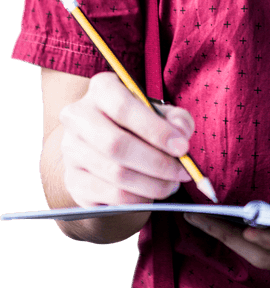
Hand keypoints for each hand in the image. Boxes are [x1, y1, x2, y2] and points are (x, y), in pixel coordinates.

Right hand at [59, 71, 194, 208]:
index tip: (182, 148)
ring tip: (172, 184)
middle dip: (157, 163)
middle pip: (116, 144)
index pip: (123, 108)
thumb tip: (181, 134)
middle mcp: (78, 116)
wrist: (105, 145)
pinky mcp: (72, 180)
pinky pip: (110, 195)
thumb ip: (176, 119)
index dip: (156, 130)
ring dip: (152, 184)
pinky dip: (138, 199)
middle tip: (182, 172)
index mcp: (101, 88)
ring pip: (116, 173)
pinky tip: (152, 193)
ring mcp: (70, 150)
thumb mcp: (160, 113)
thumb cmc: (138, 124)